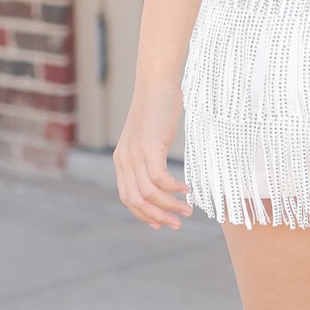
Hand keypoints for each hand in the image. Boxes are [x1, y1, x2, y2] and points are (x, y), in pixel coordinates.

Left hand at [113, 80, 193, 230]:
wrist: (156, 86)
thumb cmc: (157, 111)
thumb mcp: (148, 139)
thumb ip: (148, 158)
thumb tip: (161, 179)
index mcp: (121, 161)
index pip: (128, 198)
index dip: (144, 214)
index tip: (161, 223)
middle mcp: (124, 160)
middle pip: (137, 200)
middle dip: (157, 216)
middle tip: (177, 224)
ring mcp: (135, 154)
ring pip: (150, 193)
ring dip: (169, 205)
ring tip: (187, 210)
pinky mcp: (149, 147)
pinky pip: (160, 178)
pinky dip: (174, 188)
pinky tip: (186, 189)